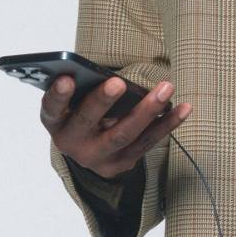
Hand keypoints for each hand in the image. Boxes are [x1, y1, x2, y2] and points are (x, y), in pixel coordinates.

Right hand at [42, 72, 190, 178]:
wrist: (88, 149)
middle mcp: (73, 144)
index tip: (67, 78)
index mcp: (56, 122)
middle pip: (88, 122)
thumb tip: (104, 72)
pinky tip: (183, 108)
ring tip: (166, 88)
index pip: (52, 108)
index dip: (58, 95)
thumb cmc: (80, 111)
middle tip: (118, 83)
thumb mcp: (72, 100)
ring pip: (125, 134)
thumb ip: (82, 87)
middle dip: (103, 101)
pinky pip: (147, 142)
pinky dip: (167, 124)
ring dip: (148, 110)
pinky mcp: (122, 164)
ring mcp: (98, 158)